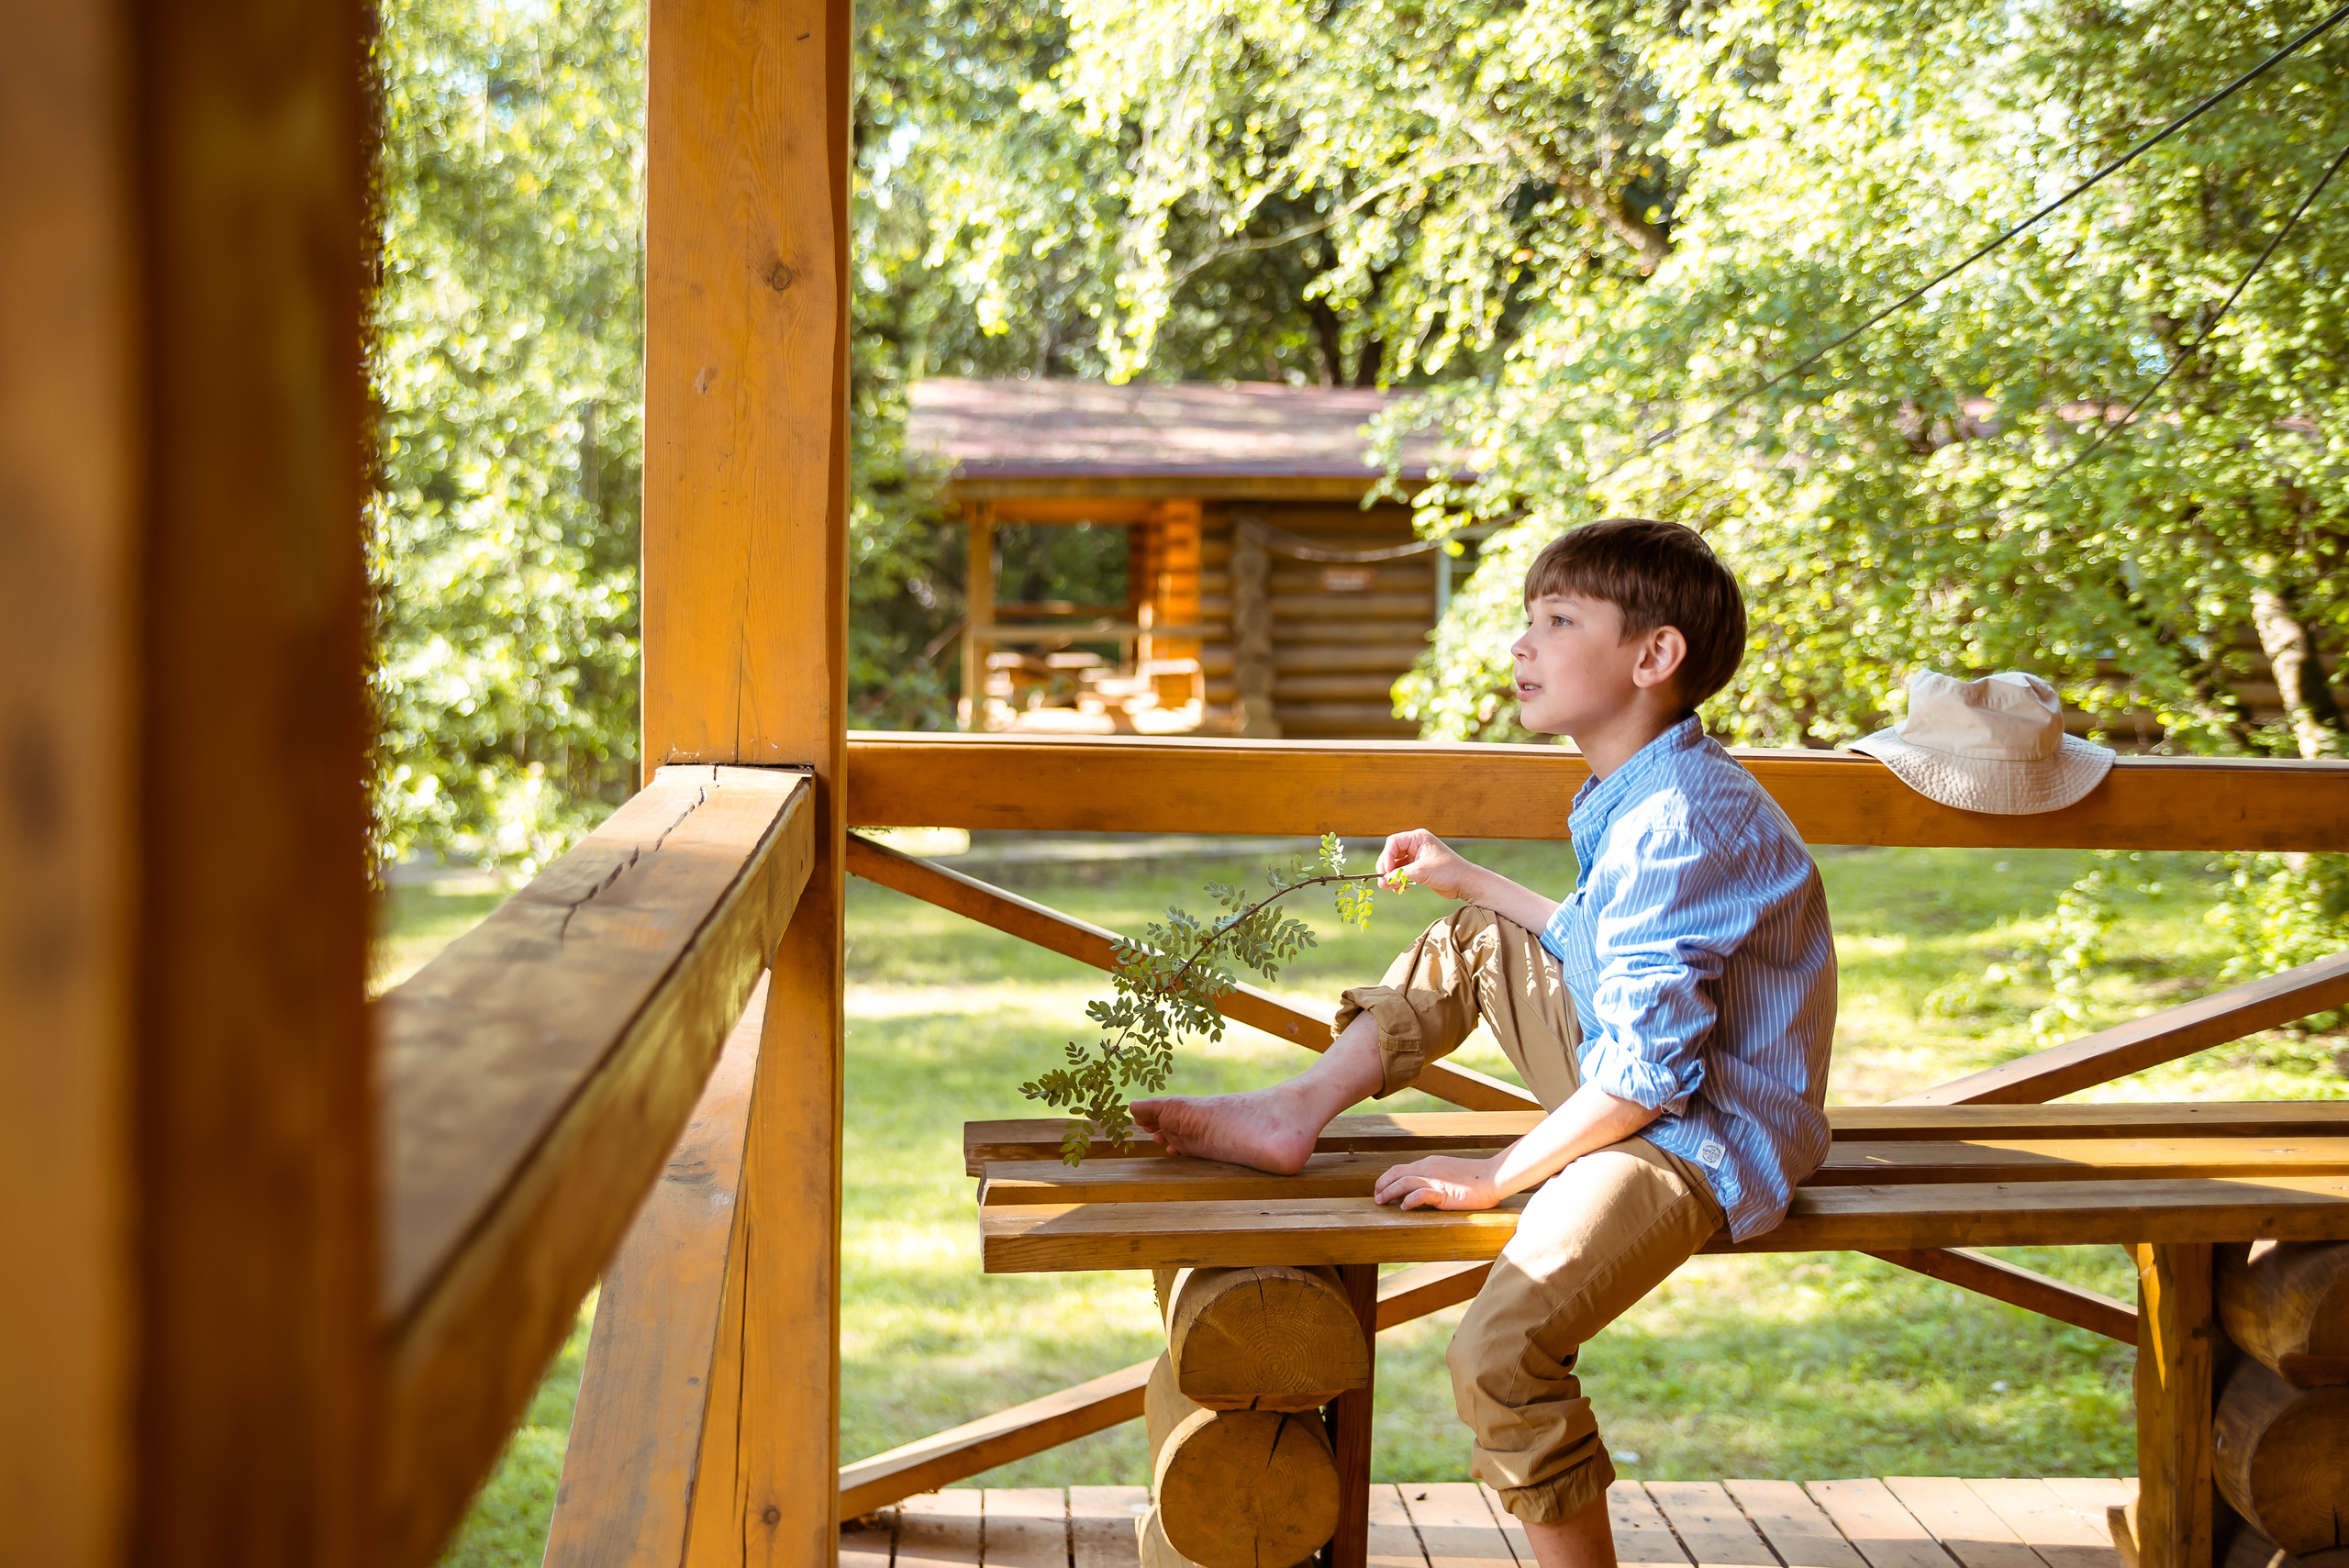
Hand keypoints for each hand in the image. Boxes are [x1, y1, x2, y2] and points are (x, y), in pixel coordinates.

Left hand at [1373, 1154, 1503, 1210]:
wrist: (1493, 1177)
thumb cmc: (1475, 1178)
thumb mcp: (1449, 1173)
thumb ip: (1435, 1177)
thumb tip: (1422, 1188)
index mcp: (1430, 1163)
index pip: (1401, 1168)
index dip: (1387, 1178)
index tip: (1380, 1188)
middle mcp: (1429, 1169)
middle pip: (1397, 1173)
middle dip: (1382, 1184)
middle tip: (1376, 1197)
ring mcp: (1436, 1180)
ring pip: (1404, 1182)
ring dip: (1389, 1192)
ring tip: (1381, 1202)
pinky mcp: (1444, 1193)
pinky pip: (1421, 1194)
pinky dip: (1409, 1200)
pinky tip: (1404, 1207)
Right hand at [1377, 829, 1484, 901]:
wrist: (1465, 883)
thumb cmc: (1448, 872)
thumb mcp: (1421, 872)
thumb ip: (1399, 875)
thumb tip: (1381, 881)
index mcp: (1418, 838)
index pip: (1393, 843)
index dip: (1386, 857)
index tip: (1387, 871)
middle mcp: (1416, 845)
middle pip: (1392, 854)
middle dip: (1387, 868)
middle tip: (1385, 882)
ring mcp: (1417, 857)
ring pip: (1395, 865)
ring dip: (1392, 877)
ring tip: (1394, 887)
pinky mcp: (1419, 868)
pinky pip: (1402, 872)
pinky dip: (1399, 880)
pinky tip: (1403, 888)